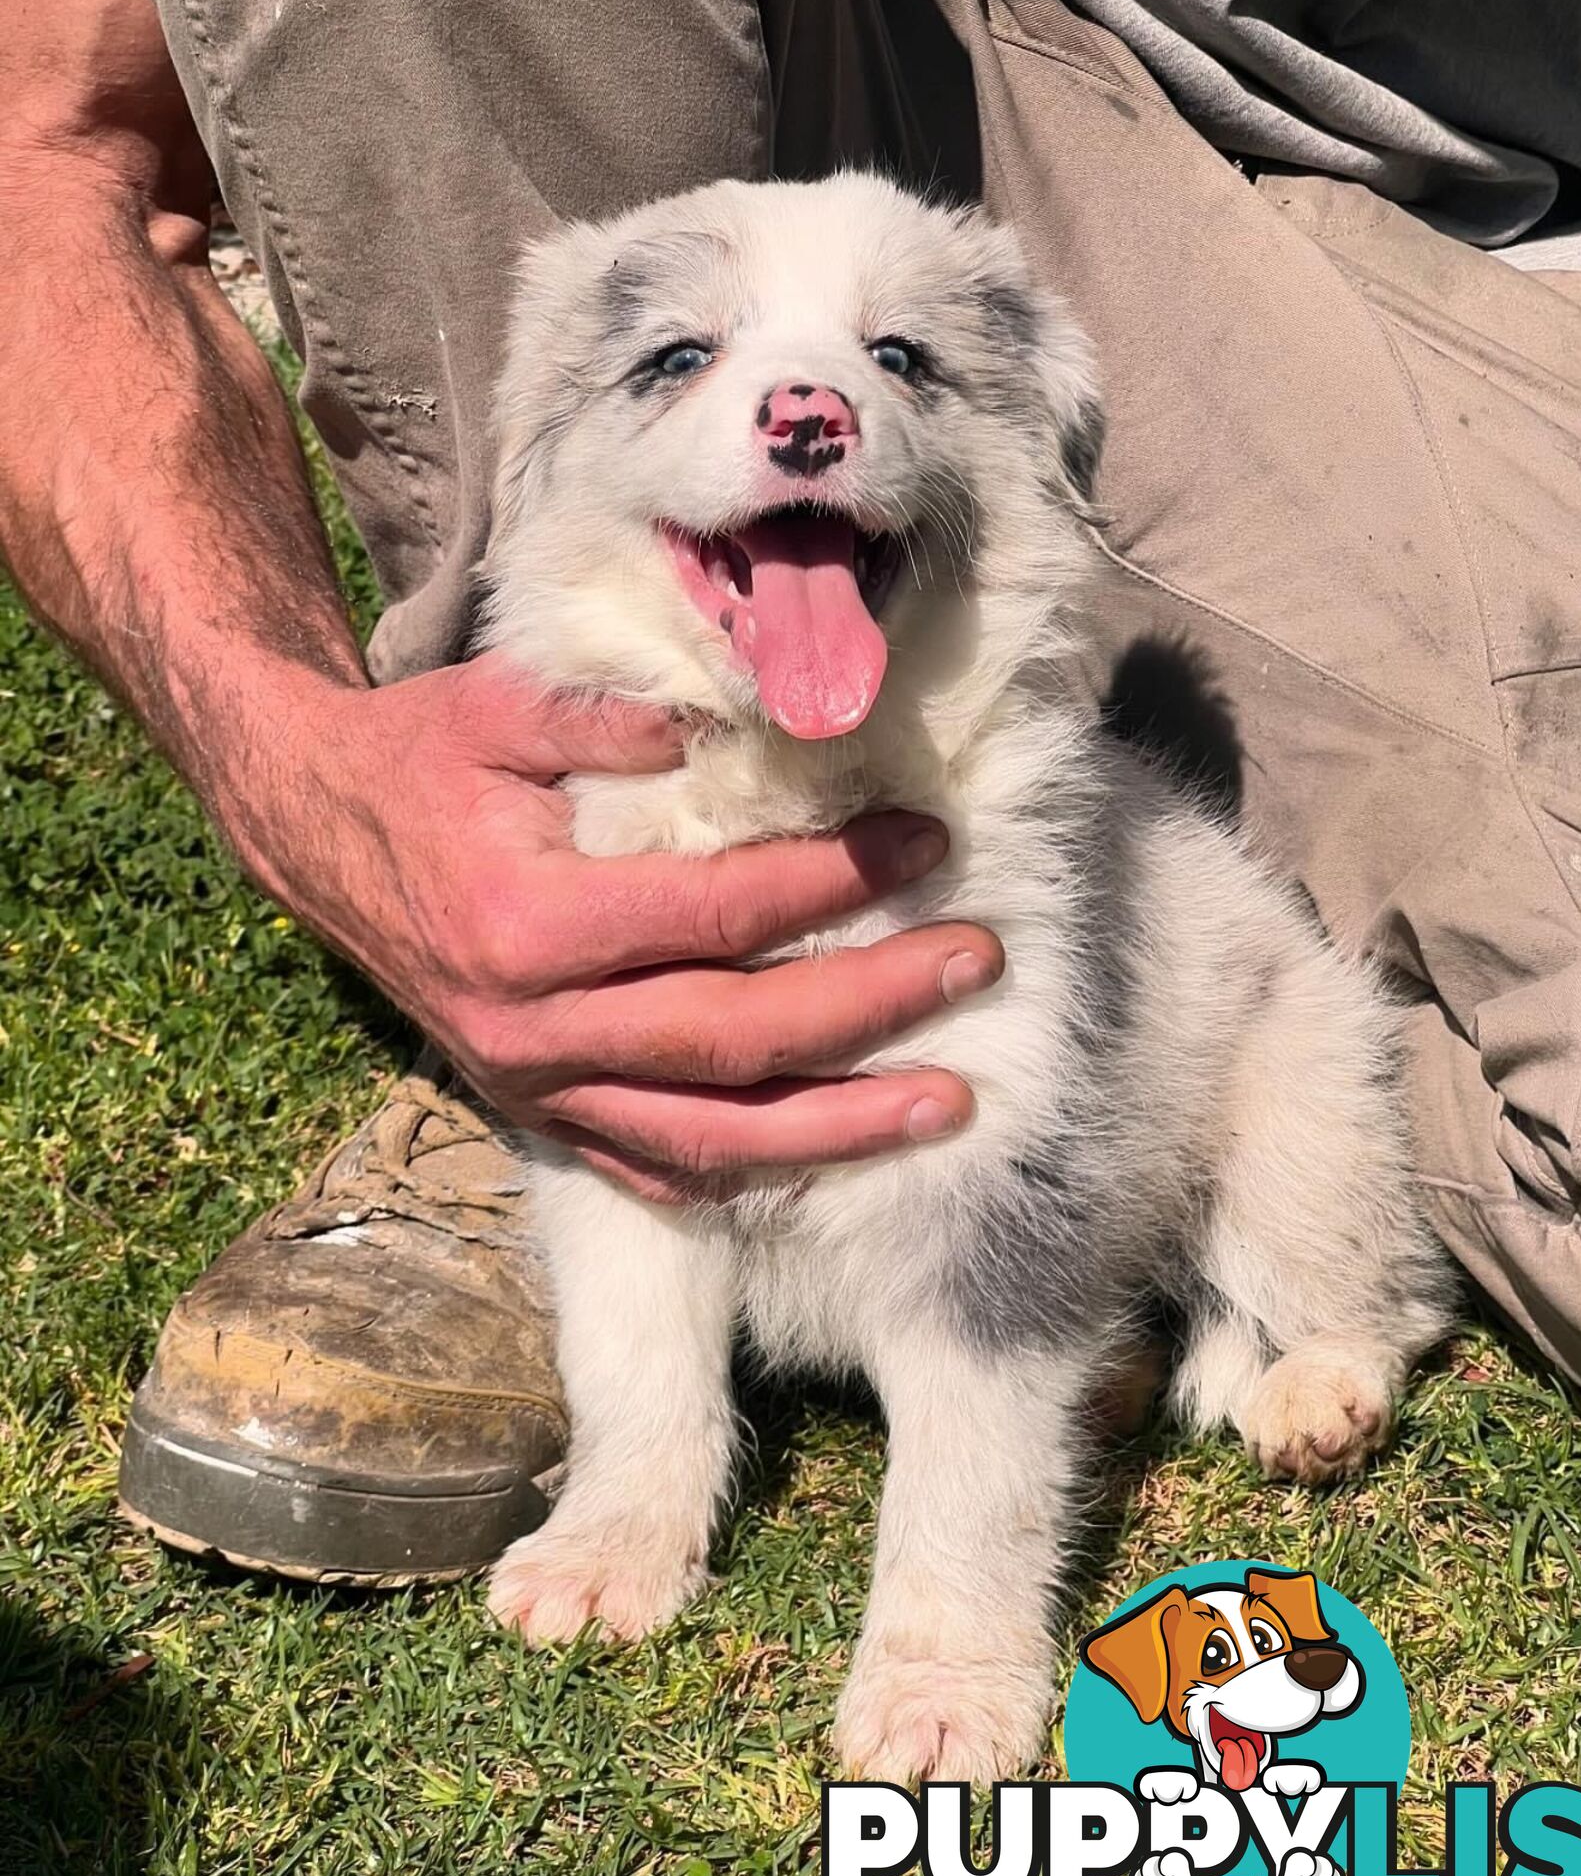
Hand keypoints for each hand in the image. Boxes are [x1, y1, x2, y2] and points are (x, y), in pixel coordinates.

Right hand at [244, 653, 1001, 1197]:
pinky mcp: (534, 1112)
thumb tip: (754, 724)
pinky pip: (653, 1166)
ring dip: (839, 1128)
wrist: (310, 825)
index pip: (720, 915)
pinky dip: (746, 1170)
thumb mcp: (502, 704)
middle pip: (737, 1039)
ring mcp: (536, 1084)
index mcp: (532, 922)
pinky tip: (831, 1157)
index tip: (925, 843)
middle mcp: (537, 1026)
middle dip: (872, 1008)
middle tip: (975, 964)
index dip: (834, 881)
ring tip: (950, 1106)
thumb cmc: (419, 756)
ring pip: (710, 1135)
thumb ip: (619, 721)